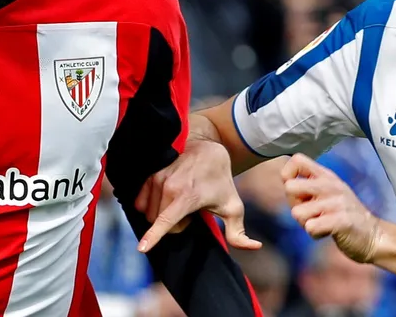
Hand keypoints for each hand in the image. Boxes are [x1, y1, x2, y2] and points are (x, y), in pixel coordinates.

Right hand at [135, 139, 260, 252]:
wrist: (207, 146)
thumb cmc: (221, 179)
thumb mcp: (233, 206)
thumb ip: (239, 232)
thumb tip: (255, 247)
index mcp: (188, 197)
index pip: (166, 220)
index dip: (153, 237)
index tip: (141, 248)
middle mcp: (169, 186)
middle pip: (160, 222)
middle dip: (175, 223)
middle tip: (190, 210)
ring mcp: (157, 178)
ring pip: (149, 213)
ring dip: (163, 213)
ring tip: (180, 200)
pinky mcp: (149, 173)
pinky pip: (140, 202)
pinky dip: (151, 205)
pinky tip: (167, 196)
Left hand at [282, 153, 380, 262]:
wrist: (373, 235)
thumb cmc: (343, 215)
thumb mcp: (329, 192)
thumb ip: (309, 185)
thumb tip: (286, 183)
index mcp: (326, 175)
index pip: (297, 159)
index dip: (288, 176)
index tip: (297, 192)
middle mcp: (331, 185)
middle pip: (290, 187)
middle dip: (294, 205)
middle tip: (310, 212)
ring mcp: (337, 202)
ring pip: (297, 213)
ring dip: (305, 223)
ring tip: (322, 223)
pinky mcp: (341, 220)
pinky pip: (311, 227)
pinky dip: (315, 234)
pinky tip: (327, 232)